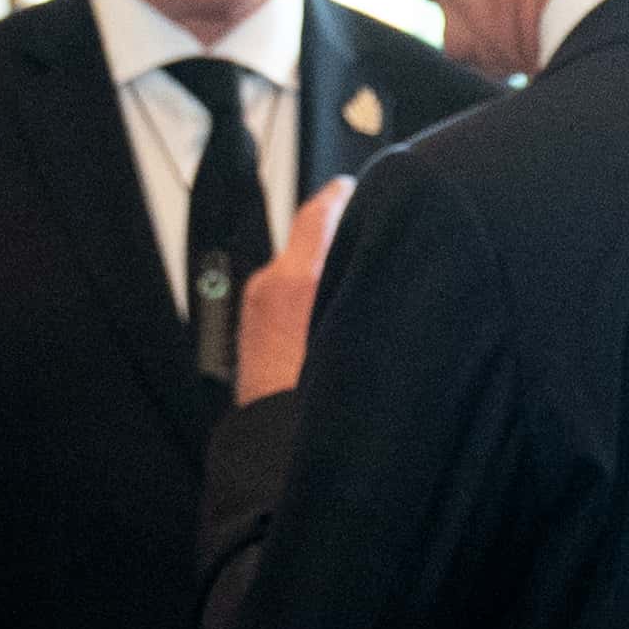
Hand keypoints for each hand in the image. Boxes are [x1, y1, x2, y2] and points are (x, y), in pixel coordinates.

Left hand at [235, 177, 355, 404]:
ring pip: (296, 273)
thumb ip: (365, 281)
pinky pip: (284, 299)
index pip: (318, 213)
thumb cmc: (313, 399)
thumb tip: (375, 257)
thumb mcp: (356, 326)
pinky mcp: (253, 332)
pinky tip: (329, 317)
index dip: (339, 194)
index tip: (349, 186)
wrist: (276, 442)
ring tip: (352, 283)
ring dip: (320, 271)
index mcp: (293, 280)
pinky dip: (305, 297)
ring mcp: (256, 310)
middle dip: (336, 238)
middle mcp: (268, 287)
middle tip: (366, 235)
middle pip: (308, 243)